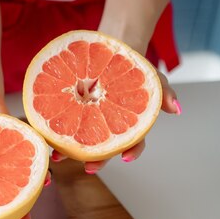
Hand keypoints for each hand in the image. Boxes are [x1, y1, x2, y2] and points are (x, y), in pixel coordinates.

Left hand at [51, 69, 181, 171]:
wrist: (109, 50)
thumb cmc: (131, 65)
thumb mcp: (150, 75)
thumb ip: (162, 92)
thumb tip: (175, 109)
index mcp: (128, 122)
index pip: (133, 141)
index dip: (131, 151)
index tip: (125, 158)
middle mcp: (107, 125)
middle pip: (104, 148)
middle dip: (97, 161)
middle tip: (89, 168)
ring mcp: (88, 119)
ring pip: (79, 140)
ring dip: (68, 152)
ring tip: (57, 158)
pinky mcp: (70, 110)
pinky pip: (61, 123)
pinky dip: (53, 130)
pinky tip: (44, 135)